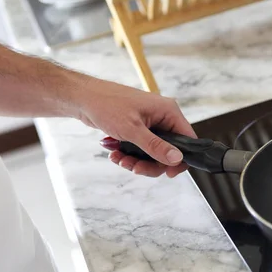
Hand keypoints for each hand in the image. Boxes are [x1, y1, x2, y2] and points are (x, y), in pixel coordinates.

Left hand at [76, 79, 195, 177]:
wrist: (83, 98)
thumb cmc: (107, 105)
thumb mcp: (133, 130)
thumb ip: (156, 146)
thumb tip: (177, 159)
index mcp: (168, 112)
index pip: (188, 140)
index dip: (181, 159)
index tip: (169, 173)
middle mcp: (162, 118)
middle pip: (169, 152)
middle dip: (151, 164)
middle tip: (135, 169)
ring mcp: (151, 124)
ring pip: (153, 153)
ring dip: (137, 161)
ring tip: (120, 159)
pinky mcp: (139, 129)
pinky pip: (141, 149)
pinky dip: (129, 155)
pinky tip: (115, 154)